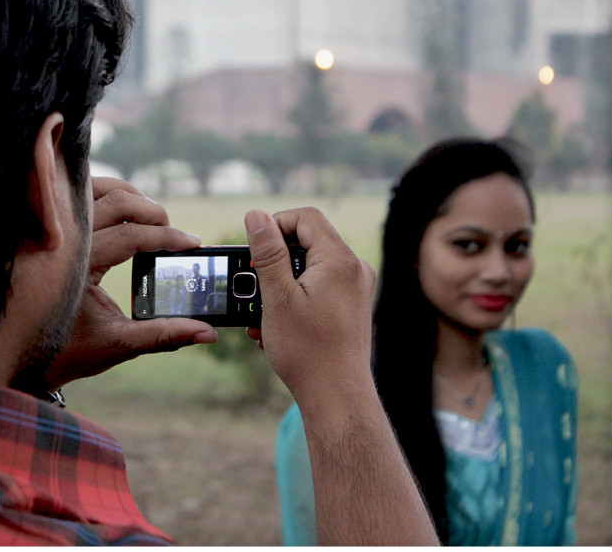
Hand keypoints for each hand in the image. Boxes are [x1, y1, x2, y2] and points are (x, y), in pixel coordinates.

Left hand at [42, 178, 217, 388]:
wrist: (14, 355)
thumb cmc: (62, 352)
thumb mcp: (117, 344)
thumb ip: (164, 335)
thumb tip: (207, 332)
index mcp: (77, 266)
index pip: (131, 236)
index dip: (168, 237)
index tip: (193, 243)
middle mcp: (61, 241)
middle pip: (117, 201)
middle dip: (153, 212)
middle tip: (174, 233)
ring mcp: (51, 231)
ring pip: (95, 189)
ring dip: (129, 196)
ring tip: (152, 219)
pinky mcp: (45, 229)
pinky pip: (77, 197)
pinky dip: (103, 196)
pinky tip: (121, 214)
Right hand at [242, 207, 375, 409]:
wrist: (336, 396)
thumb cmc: (308, 351)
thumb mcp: (278, 297)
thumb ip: (268, 252)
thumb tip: (256, 215)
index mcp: (340, 261)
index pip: (305, 218)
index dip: (275, 226)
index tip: (254, 252)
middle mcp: (355, 269)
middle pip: (308, 241)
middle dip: (275, 260)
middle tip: (255, 285)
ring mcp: (356, 288)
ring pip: (310, 266)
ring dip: (282, 282)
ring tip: (263, 313)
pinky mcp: (352, 305)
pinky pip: (319, 286)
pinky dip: (296, 296)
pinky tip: (278, 323)